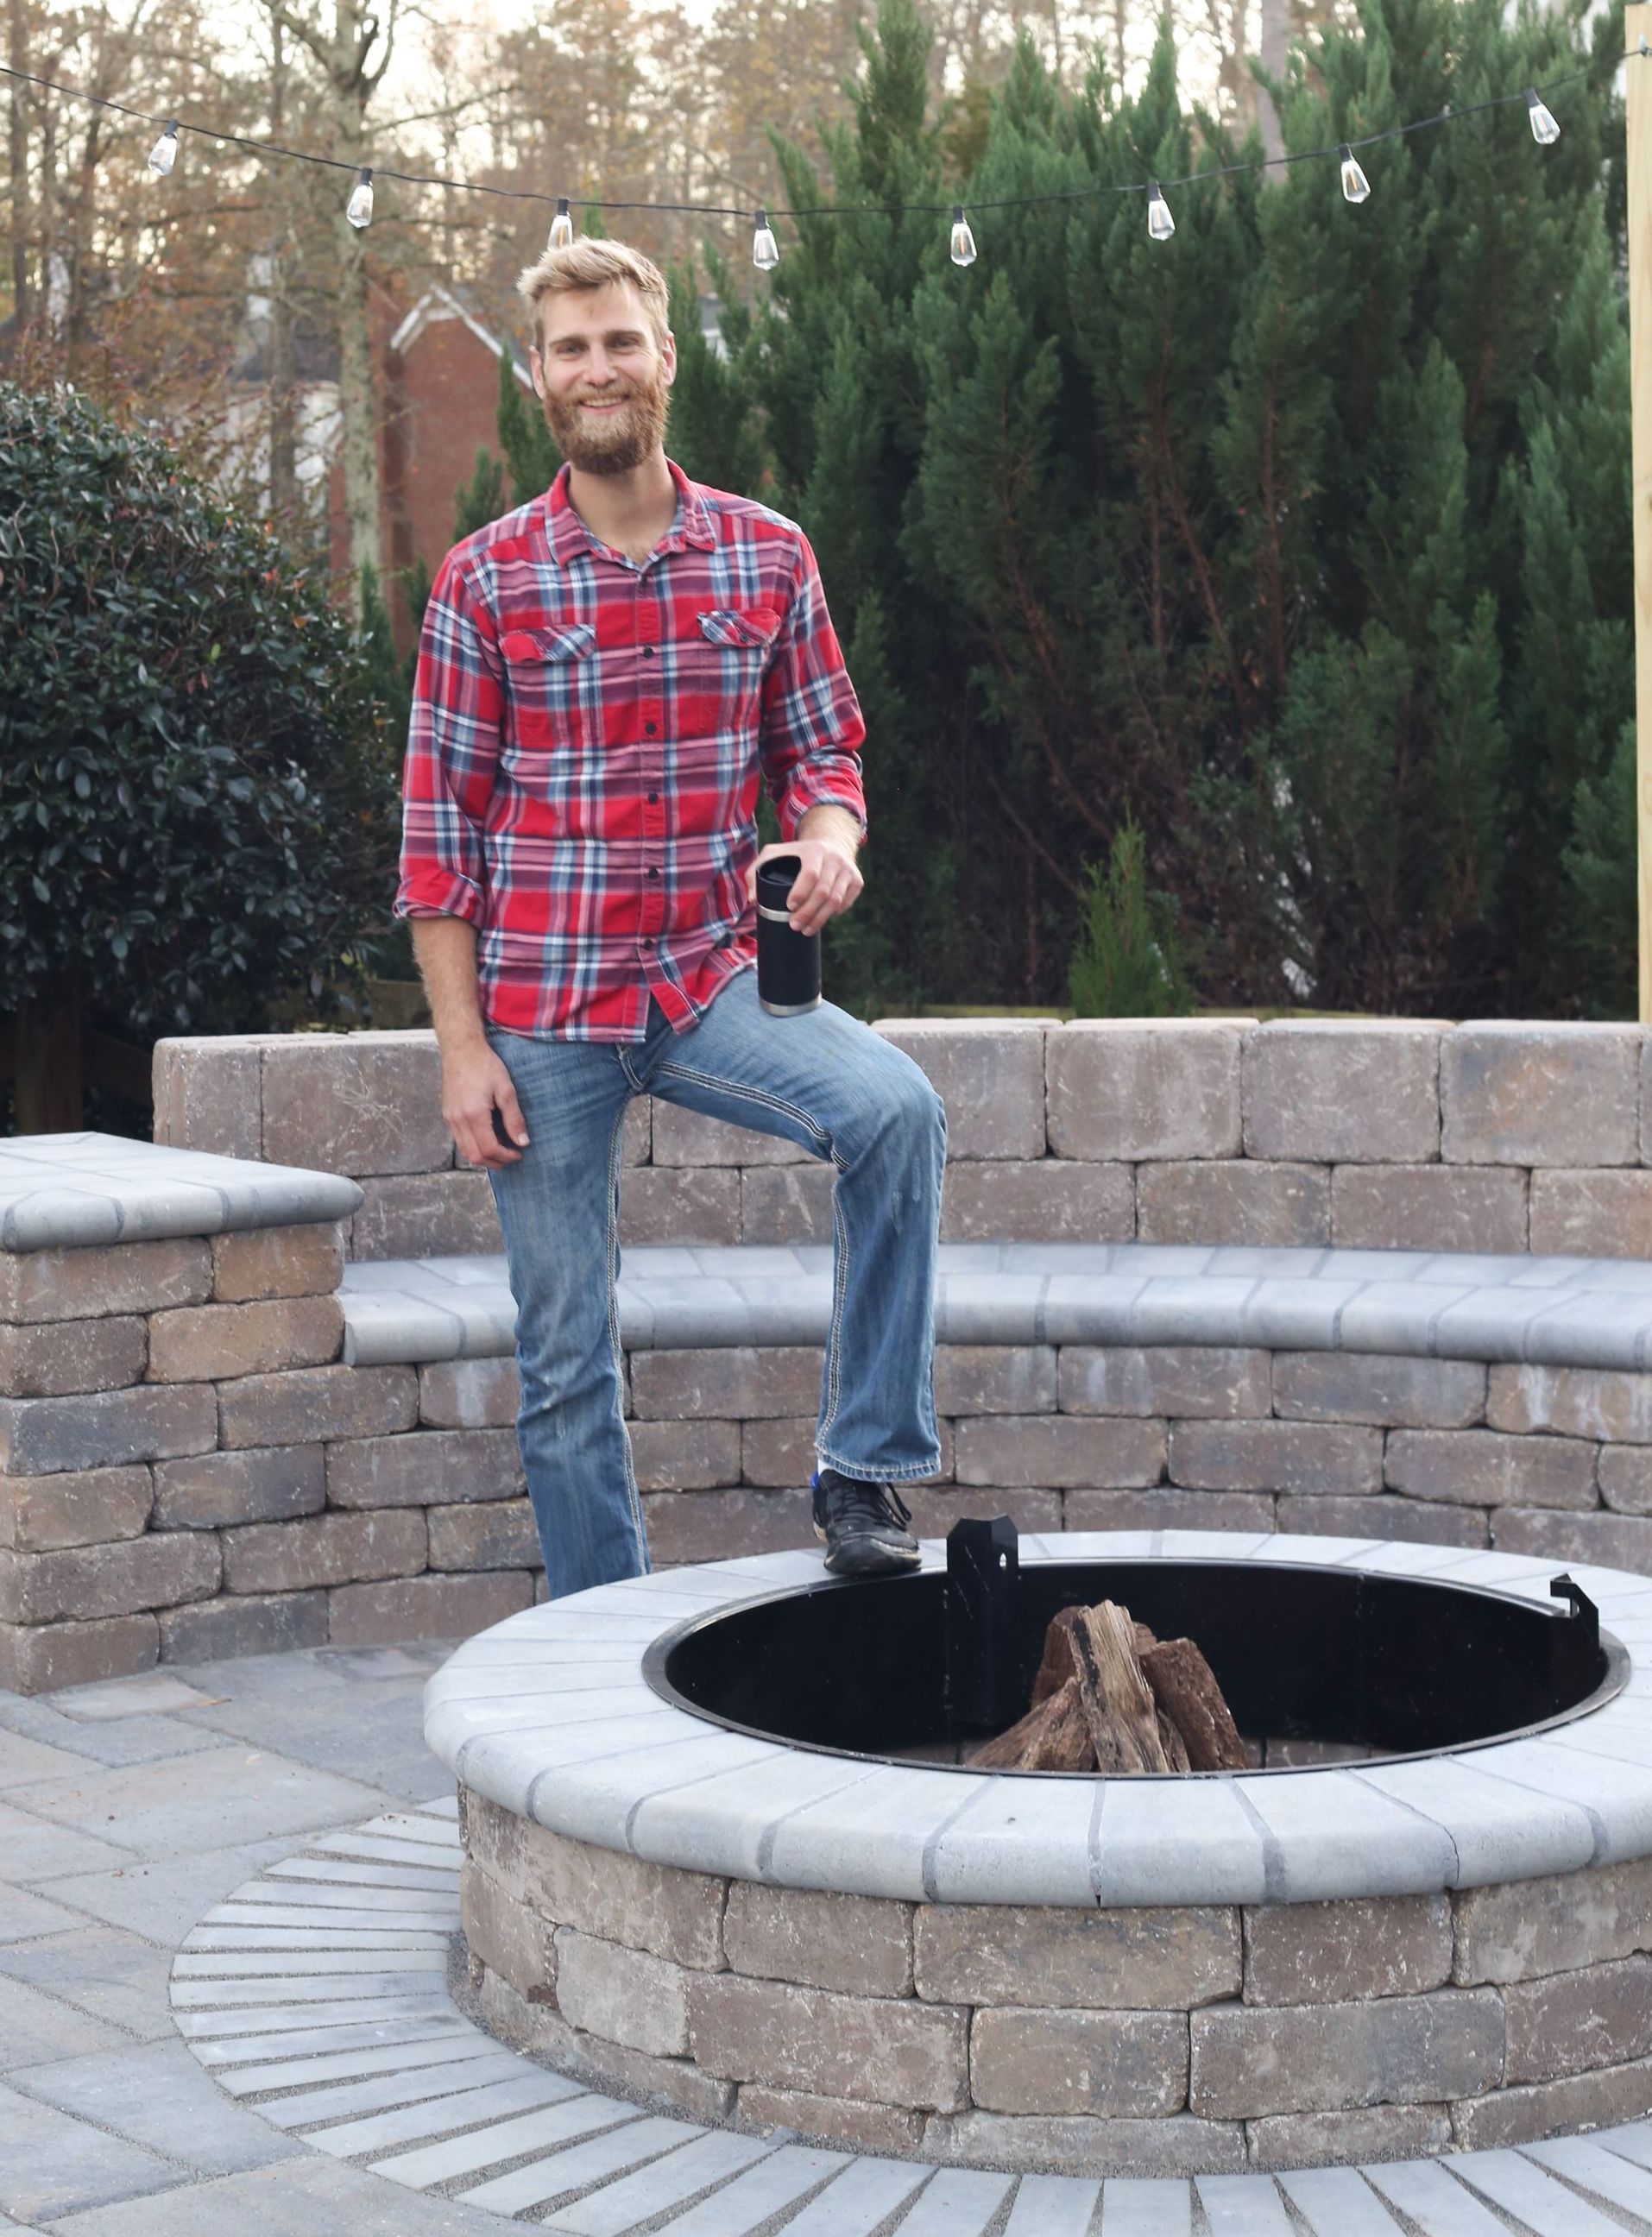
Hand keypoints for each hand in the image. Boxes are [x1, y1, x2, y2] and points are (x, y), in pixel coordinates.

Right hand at [441, 1040, 529, 1168]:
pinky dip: (474, 1146)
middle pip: (475, 1156)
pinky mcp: (447, 1114)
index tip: (519, 1154)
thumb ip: (514, 1118)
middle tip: (511, 1158)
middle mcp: (458, 1120)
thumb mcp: (505, 1089)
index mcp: (474, 1114)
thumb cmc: (484, 1065)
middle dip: (495, 1162)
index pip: (489, 1148)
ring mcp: (450, 1118)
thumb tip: (523, 1142)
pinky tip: (487, 1138)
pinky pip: (459, 1140)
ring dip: (483, 1156)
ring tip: (501, 1151)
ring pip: (465, 1150)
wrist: (461, 1048)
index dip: (506, 1156)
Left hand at [747, 835, 863, 937]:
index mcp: (815, 850)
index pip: (809, 874)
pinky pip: (845, 903)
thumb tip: (752, 899)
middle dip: (808, 912)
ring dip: (820, 919)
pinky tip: (821, 918)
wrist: (832, 843)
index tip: (789, 907)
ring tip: (806, 930)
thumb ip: (756, 872)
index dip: (800, 893)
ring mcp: (848, 870)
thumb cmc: (798, 853)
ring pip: (836, 901)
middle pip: (823, 892)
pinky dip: (834, 914)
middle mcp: (835, 858)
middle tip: (794, 926)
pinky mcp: (857, 880)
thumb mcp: (775, 853)